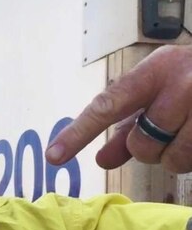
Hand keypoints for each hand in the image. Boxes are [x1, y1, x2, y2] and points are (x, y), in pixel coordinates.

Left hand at [46, 45, 191, 172]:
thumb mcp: (162, 91)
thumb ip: (130, 126)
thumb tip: (101, 160)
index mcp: (157, 69)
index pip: (107, 105)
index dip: (78, 133)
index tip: (53, 157)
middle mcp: (182, 83)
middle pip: (141, 144)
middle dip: (149, 148)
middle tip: (168, 130)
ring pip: (172, 160)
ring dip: (177, 157)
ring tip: (190, 133)